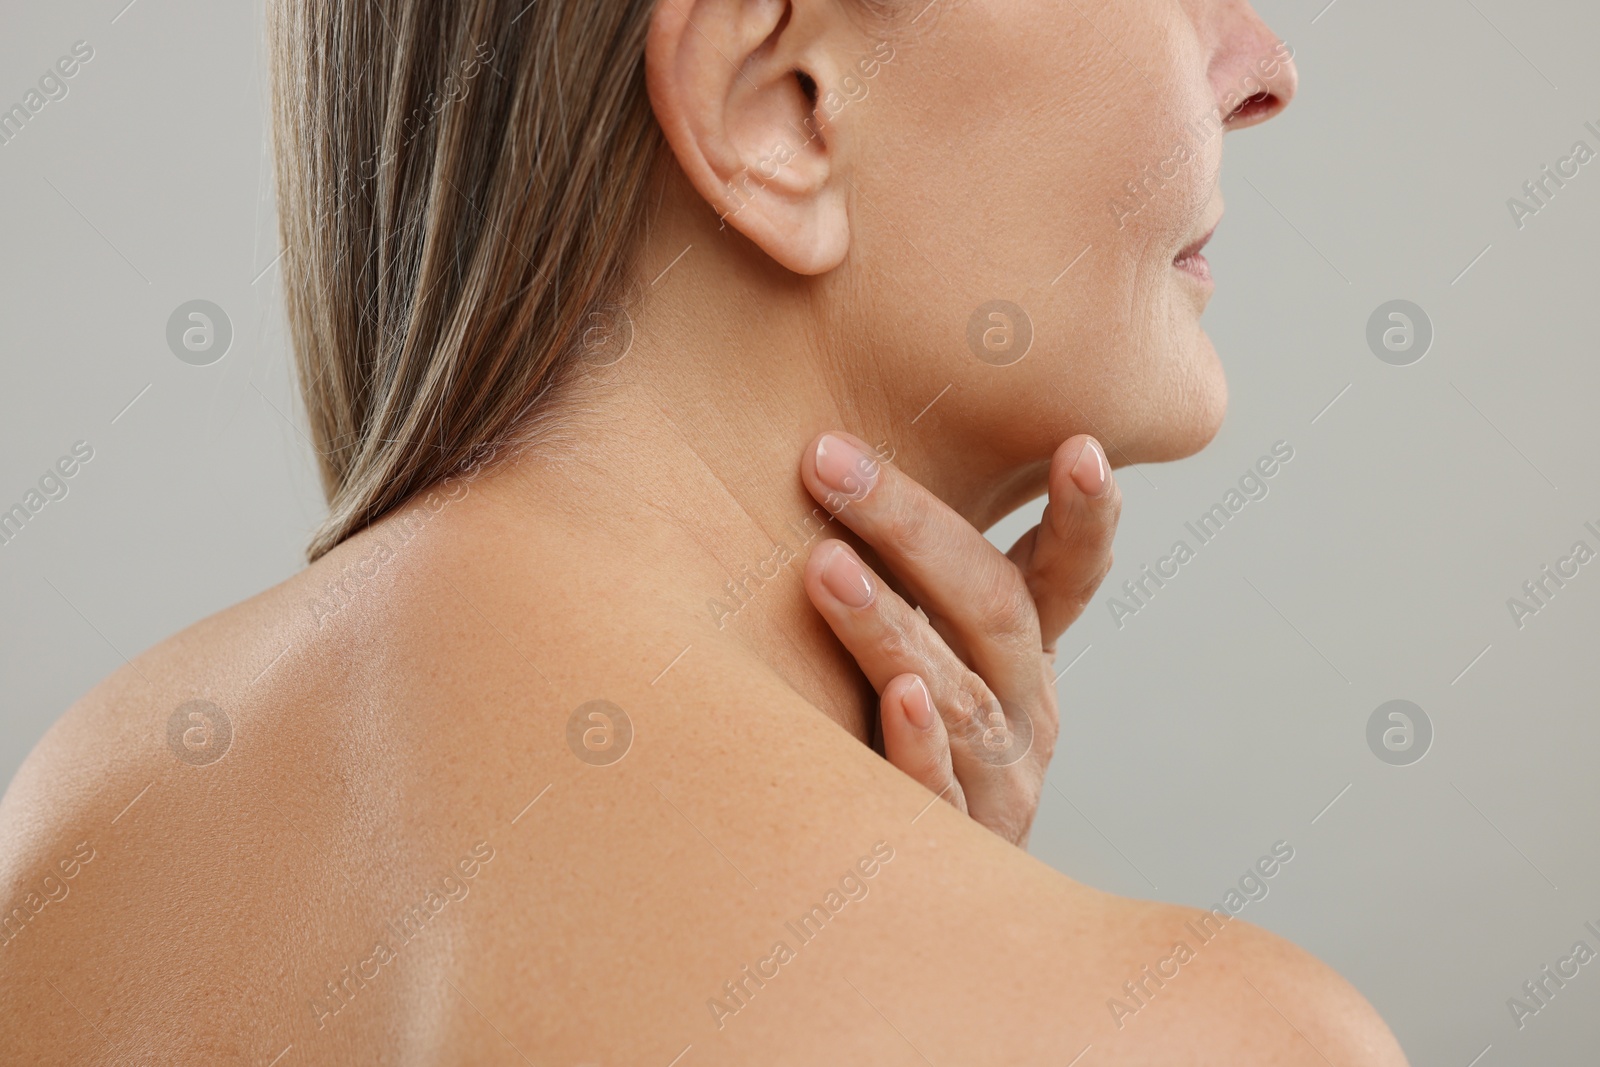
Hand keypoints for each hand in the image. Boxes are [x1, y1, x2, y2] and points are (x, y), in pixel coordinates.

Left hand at [799, 431, 1120, 845]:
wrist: (922, 893)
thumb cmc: (902, 738)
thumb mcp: (935, 654)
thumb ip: (917, 585)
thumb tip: (834, 457)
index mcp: (1026, 654)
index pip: (1068, 573)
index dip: (1083, 516)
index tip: (1083, 447)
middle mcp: (1026, 710)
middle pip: (992, 609)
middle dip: (912, 527)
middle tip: (832, 459)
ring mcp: (998, 781)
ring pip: (958, 693)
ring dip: (891, 624)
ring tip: (826, 566)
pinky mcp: (955, 843)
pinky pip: (936, 791)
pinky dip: (920, 743)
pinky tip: (896, 699)